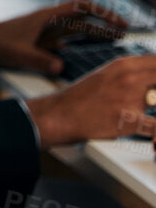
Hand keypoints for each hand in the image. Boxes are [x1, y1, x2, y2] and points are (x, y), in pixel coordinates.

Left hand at [0, 0, 127, 74]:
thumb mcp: (16, 54)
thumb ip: (38, 61)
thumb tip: (59, 68)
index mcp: (46, 17)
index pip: (79, 7)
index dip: (100, 11)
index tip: (116, 21)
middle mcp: (49, 22)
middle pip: (83, 19)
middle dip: (104, 22)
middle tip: (124, 31)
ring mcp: (46, 32)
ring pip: (77, 29)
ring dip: (96, 32)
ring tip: (116, 37)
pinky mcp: (42, 42)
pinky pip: (68, 40)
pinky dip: (83, 43)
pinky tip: (92, 49)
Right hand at [26, 53, 155, 145]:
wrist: (61, 114)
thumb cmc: (82, 97)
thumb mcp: (107, 74)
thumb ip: (133, 74)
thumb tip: (152, 76)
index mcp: (124, 64)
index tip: (155, 82)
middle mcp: (130, 78)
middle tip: (151, 98)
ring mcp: (131, 99)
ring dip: (154, 106)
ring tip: (141, 112)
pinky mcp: (131, 121)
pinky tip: (155, 142)